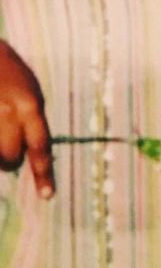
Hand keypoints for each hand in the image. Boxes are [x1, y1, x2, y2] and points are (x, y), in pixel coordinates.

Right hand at [0, 41, 53, 197]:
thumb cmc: (9, 71)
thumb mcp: (29, 90)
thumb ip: (31, 119)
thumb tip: (30, 151)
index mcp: (29, 105)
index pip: (40, 146)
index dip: (43, 173)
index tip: (47, 195)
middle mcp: (7, 112)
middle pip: (11, 156)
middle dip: (10, 160)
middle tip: (8, 153)